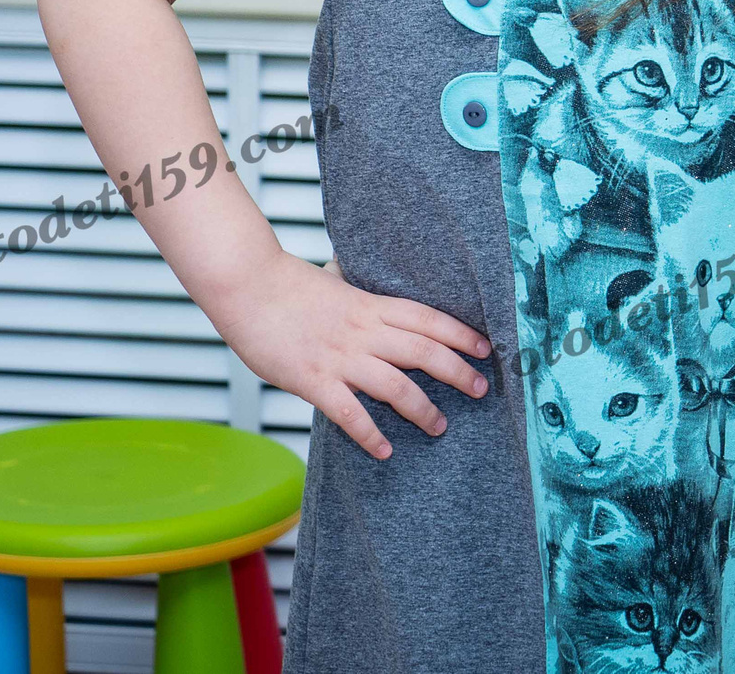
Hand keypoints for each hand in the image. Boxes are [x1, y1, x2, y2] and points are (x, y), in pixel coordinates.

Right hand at [206, 249, 490, 459]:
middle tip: (481, 390)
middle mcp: (364, 331)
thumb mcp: (336, 283)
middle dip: (458, 372)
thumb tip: (371, 290)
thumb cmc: (289, 286)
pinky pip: (348, 413)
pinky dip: (368, 434)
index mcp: (372, 305)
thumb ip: (359, 294)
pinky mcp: (312, 380)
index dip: (461, 334)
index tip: (487, 349)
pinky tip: (383, 451)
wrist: (248, 285)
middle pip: (424, 352)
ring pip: (395, 386)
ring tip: (440, 426)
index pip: (429, 319)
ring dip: (422, 409)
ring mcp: (340, 357)